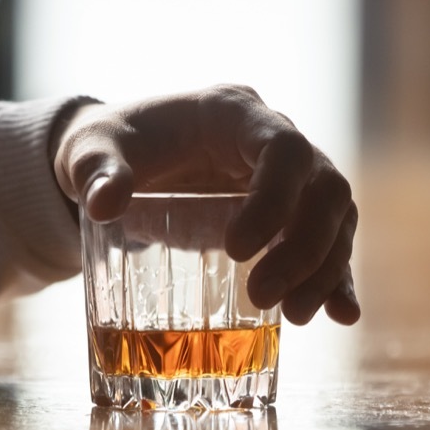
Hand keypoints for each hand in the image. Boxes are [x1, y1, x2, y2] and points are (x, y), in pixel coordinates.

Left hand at [52, 84, 358, 325]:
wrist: (116, 163)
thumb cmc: (107, 148)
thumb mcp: (89, 152)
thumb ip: (96, 172)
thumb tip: (104, 204)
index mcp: (233, 112)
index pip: (284, 148)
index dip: (275, 198)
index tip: (236, 249)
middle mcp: (273, 139)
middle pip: (324, 186)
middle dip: (305, 246)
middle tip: (262, 295)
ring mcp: (288, 178)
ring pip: (335, 217)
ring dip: (324, 268)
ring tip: (295, 317)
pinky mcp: (288, 216)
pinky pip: (327, 245)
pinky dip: (335, 279)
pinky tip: (339, 315)